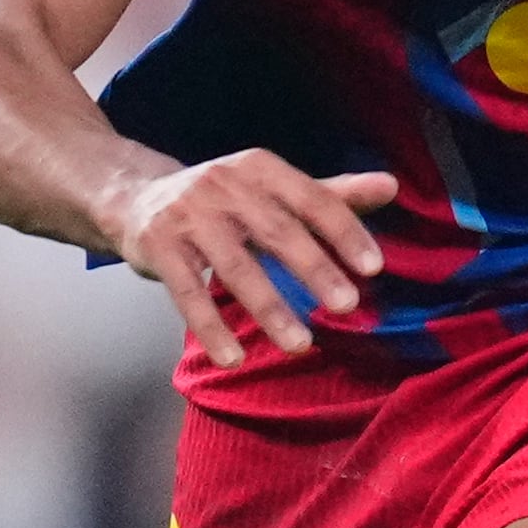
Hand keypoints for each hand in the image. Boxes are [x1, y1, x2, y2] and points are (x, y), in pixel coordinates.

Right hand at [109, 149, 400, 365]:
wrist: (135, 196)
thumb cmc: (223, 199)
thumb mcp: (273, 190)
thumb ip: (331, 194)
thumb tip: (392, 187)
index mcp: (260, 168)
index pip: (311, 199)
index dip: (343, 232)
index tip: (374, 267)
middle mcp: (224, 186)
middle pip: (276, 231)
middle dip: (313, 269)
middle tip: (347, 306)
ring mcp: (188, 216)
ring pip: (234, 267)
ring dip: (268, 308)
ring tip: (300, 345)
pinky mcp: (158, 248)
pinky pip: (187, 293)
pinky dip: (210, 327)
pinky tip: (233, 359)